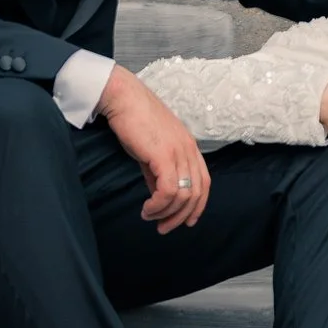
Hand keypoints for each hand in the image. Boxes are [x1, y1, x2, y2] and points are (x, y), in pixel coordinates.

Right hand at [97, 65, 210, 231]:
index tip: (186, 222)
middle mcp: (189, 150)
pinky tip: (147, 208)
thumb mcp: (151, 150)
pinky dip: (158, 205)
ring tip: (149, 216)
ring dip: (166, 213)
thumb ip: (158, 172)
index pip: (204, 183)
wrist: (123, 98)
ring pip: (183, 195)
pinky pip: (169, 190)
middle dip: (181, 216)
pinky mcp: (164, 154)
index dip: (198, 206)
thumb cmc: (134, 121)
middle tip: (163, 228)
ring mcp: (178, 151)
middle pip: (197, 193)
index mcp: (189, 147)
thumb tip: (158, 195)